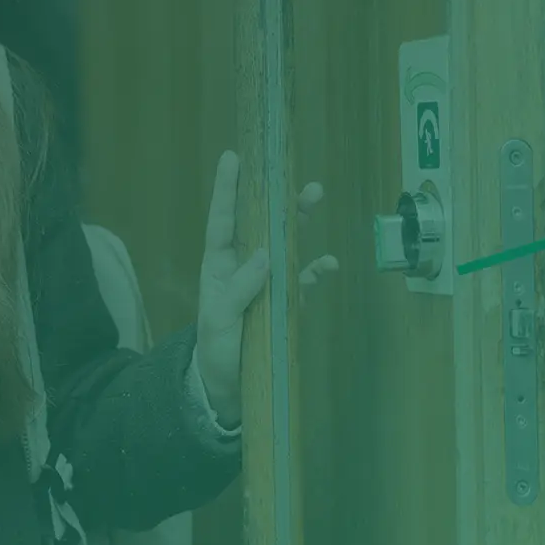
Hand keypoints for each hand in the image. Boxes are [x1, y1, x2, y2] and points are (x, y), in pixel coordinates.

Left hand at [194, 152, 337, 421]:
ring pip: (284, 244)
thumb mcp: (220, 321)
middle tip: (299, 181)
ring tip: (315, 198)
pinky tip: (329, 264)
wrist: (227, 387)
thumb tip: (264, 254)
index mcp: (220, 265)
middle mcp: (243, 266)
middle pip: (261, 225)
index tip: (233, 157)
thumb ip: (241, 289)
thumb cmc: (215, 349)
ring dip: (299, 223)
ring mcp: (266, 283)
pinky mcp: (283, 303)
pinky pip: (302, 280)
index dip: (227, 189)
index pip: (223, 221)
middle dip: (278, 200)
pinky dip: (316, 270)